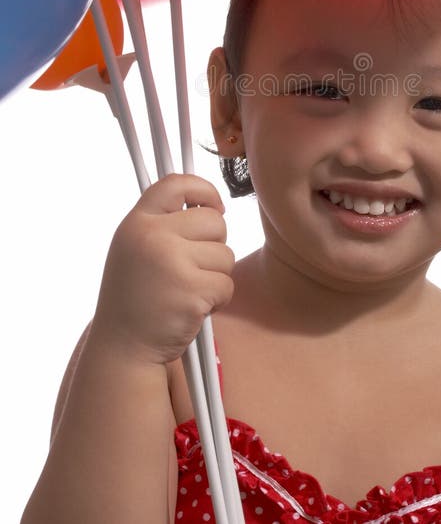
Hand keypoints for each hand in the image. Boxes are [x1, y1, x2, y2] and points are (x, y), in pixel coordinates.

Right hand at [90, 174, 233, 365]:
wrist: (123, 348)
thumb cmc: (136, 297)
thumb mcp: (135, 249)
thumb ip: (163, 223)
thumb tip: (210, 205)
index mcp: (137, 222)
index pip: (176, 183)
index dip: (204, 190)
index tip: (215, 206)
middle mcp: (152, 236)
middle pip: (214, 220)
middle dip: (215, 244)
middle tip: (194, 268)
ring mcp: (172, 263)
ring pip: (225, 254)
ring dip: (215, 275)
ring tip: (187, 291)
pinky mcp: (191, 291)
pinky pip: (227, 284)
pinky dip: (218, 299)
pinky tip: (193, 308)